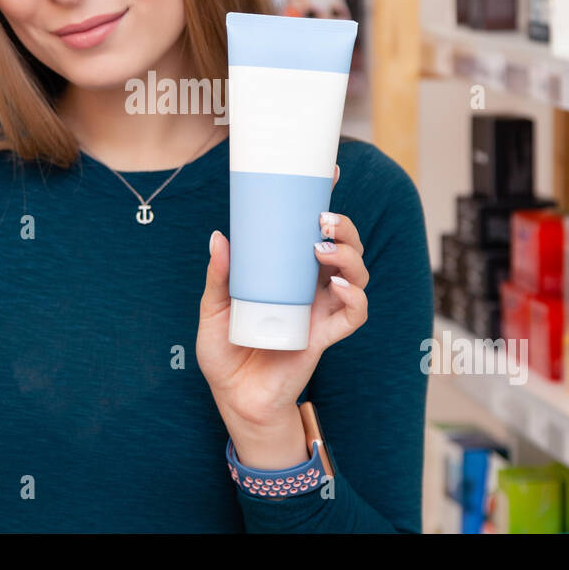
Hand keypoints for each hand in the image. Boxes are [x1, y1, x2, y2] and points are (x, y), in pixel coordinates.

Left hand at [196, 164, 369, 469]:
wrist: (234, 397)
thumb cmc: (225, 351)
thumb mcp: (213, 308)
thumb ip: (219, 276)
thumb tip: (219, 237)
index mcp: (288, 272)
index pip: (313, 232)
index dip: (326, 201)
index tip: (329, 172)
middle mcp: (311, 286)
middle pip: (343, 247)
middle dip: (343, 228)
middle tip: (323, 219)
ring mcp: (321, 310)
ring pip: (355, 275)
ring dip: (348, 256)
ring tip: (323, 248)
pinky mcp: (325, 336)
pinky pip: (353, 315)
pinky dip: (354, 297)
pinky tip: (341, 286)